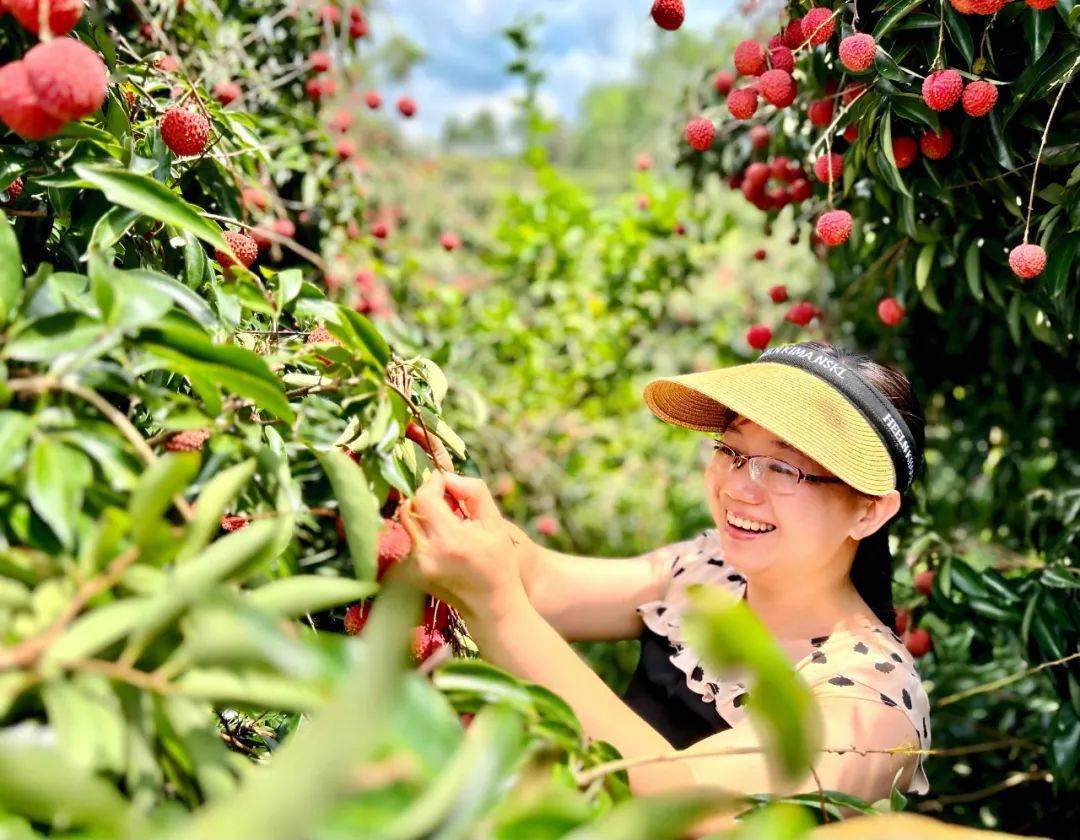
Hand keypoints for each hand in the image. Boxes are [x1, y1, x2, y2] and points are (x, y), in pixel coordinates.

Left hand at [396, 471, 535, 623]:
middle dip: (426, 497)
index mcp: (449, 539)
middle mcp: (427, 554)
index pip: (424, 496)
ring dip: (425, 516)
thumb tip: (448, 477)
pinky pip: (410, 542)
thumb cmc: (499, 562)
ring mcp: (417, 567)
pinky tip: (444, 545)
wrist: (493, 607)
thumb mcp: (495, 523)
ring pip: (408, 524)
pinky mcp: (412, 575)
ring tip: (450, 525)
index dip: (434, 483)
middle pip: (409, 508)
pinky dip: (424, 535)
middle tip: (447, 501)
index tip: (448, 483)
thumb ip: (473, 492)